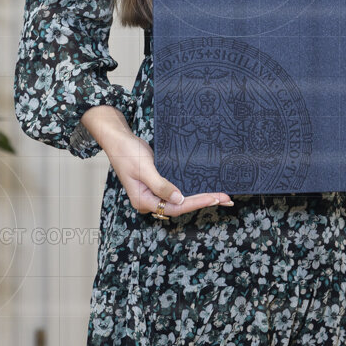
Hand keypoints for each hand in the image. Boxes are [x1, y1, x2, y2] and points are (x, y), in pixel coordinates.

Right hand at [81, 106, 233, 216]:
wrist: (118, 138)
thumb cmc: (127, 153)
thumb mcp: (144, 168)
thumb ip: (160, 185)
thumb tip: (179, 200)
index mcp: (144, 201)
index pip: (175, 207)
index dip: (196, 203)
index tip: (214, 198)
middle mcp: (150, 200)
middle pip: (181, 206)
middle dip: (204, 201)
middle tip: (226, 199)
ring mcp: (154, 192)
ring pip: (181, 199)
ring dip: (201, 196)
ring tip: (222, 196)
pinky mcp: (158, 182)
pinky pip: (178, 188)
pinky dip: (192, 188)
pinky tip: (205, 187)